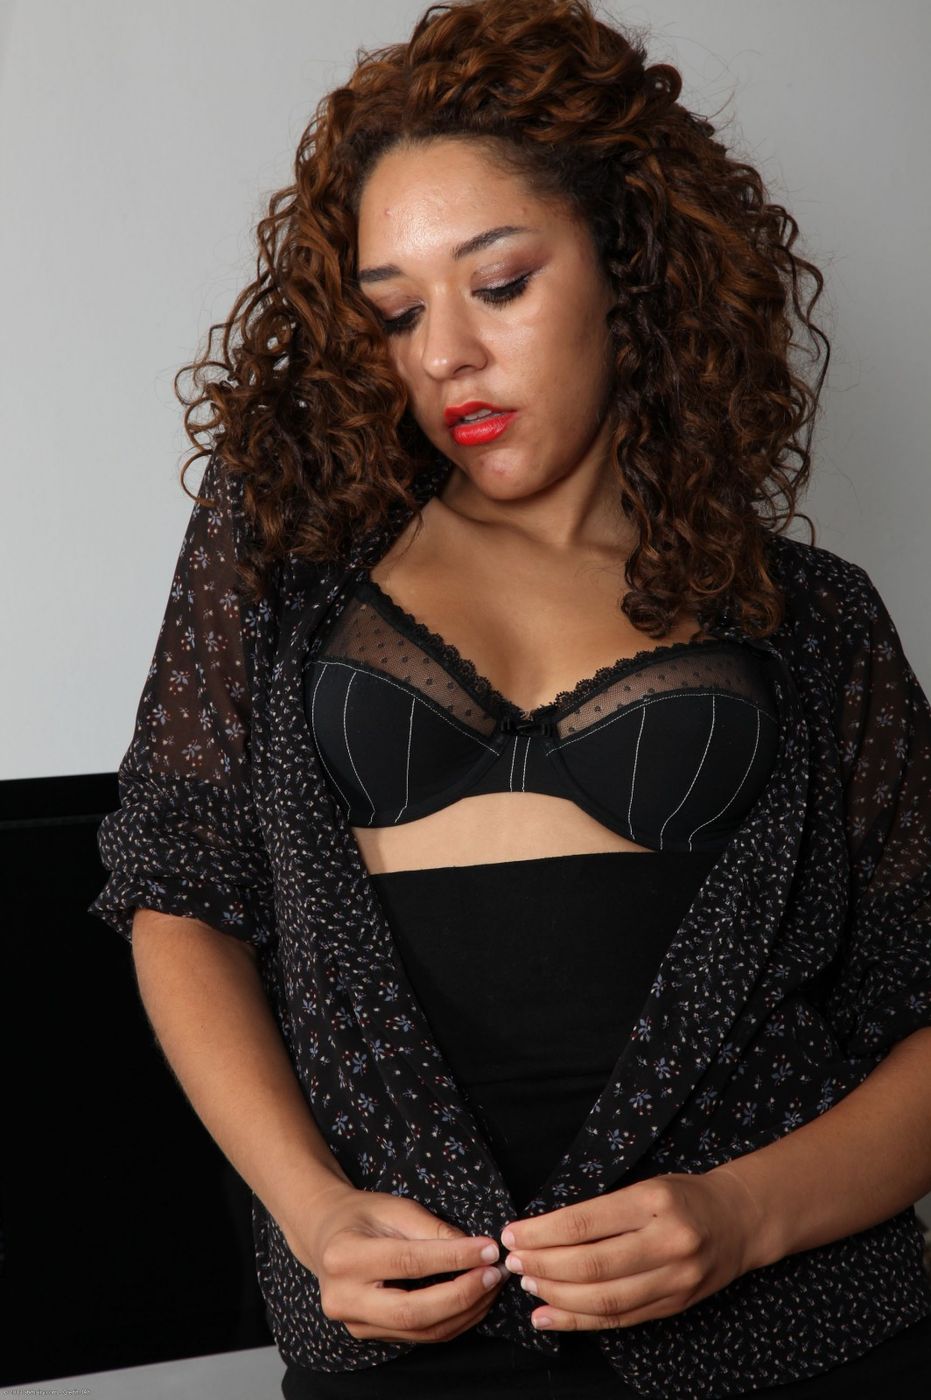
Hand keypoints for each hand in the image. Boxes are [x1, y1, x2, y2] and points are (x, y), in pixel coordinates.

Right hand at [282, 1181, 509, 1342]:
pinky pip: (417, 1335)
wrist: (325, 1235)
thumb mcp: (395, 1209)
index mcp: (345, 1257)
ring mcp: (355, 1323)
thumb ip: (433, 1229)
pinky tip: (472, 1300)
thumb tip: (476, 1250)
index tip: (489, 1248)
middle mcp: (344, 1298)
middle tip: (494, 1274)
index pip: (409, 1263)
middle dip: (462, 1295)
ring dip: (464, 1311)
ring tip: (490, 1285)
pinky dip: (451, 1320)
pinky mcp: (368, 1334)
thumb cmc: (361, 1215)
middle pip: (413, 1311)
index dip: (454, 1258)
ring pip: (420, 1330)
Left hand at [497, 1168, 762, 1330]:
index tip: (513, 1234)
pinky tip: (548, 1316)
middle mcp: (668, 1242)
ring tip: (528, 1285)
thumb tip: (543, 1233)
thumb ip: (602, 1211)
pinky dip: (578, 1321)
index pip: (586, 1222)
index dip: (542, 1233)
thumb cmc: (683, 1196)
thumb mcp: (645, 1185)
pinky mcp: (675, 1305)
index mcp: (654, 1201)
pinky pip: (619, 1319)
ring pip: (604, 1299)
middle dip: (543, 1266)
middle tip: (514, 1262)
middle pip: (591, 1265)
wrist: (740, 1220)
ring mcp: (675, 1279)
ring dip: (557, 1296)